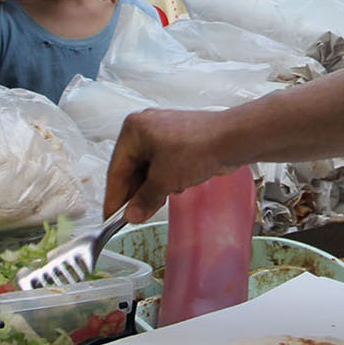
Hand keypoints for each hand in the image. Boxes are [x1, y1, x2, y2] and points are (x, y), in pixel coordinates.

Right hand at [104, 108, 239, 222]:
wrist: (232, 139)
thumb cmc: (198, 148)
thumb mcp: (163, 180)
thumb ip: (144, 200)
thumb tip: (132, 214)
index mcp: (134, 130)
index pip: (116, 170)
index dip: (114, 198)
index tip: (111, 217)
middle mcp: (146, 127)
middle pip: (132, 168)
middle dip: (135, 193)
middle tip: (134, 216)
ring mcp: (163, 132)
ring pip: (148, 167)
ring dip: (152, 187)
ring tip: (155, 204)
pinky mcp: (180, 139)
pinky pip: (164, 163)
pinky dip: (165, 178)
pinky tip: (174, 189)